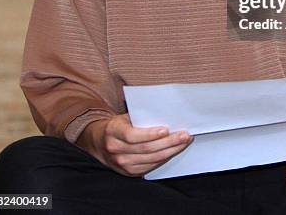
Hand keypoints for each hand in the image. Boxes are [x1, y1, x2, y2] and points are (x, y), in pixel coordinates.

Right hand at [76, 113, 192, 175]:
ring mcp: (122, 164)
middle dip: (168, 142)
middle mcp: (116, 150)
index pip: (132, 136)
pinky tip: (174, 151)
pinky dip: (164, 158)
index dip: (150, 134)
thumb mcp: (125, 117)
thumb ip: (140, 117)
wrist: (101, 143)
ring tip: (184, 142)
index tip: (166, 129)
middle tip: (184, 135)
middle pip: (146, 149)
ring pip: (151, 160)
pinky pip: (150, 167)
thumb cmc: (119, 125)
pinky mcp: (129, 172)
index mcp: (113, 131)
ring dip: (171, 151)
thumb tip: (166, 113)